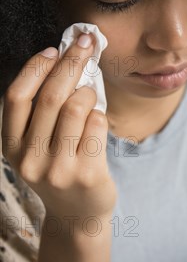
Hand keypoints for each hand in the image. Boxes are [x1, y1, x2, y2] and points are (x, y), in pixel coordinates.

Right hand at [1, 33, 116, 229]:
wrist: (78, 216)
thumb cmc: (60, 169)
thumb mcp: (38, 146)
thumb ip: (43, 112)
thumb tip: (63, 60)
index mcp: (12, 147)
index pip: (16, 97)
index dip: (34, 68)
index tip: (53, 50)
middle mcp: (30, 159)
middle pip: (50, 97)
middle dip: (70, 63)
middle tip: (85, 45)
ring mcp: (58, 168)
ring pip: (76, 107)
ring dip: (87, 92)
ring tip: (88, 96)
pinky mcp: (86, 173)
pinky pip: (97, 124)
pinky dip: (99, 114)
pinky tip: (96, 121)